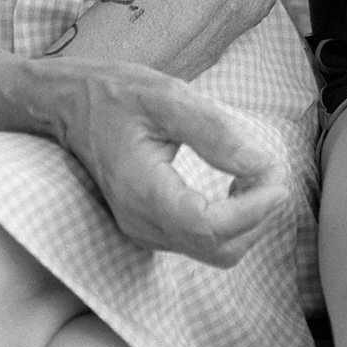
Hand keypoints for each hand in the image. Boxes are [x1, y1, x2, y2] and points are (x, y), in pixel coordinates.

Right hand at [49, 61, 289, 267]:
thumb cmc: (117, 94)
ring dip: (248, 219)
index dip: (254, 209)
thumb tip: (263, 164)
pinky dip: (231, 221)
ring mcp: (144, 232)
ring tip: (255, 173)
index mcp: (142, 191)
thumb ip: (216, 131)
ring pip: (216, 251)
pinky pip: (203, 242)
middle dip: (258, 214)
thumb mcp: (168, 97)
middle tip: (272, 170)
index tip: (276, 175)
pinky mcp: (151, 230)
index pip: (209, 226)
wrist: (70, 106)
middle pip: (219, 248)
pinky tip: (236, 184)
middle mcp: (141, 223)